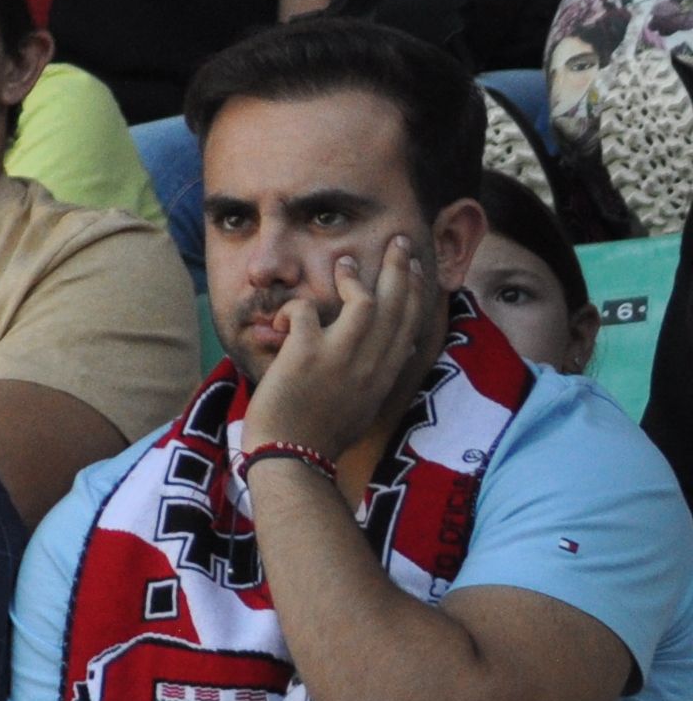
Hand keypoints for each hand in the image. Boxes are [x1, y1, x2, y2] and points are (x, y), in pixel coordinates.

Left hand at [242, 229, 439, 460]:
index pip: (411, 324)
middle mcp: (371, 364)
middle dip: (401, 268)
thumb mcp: (364, 406)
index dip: (416, 291)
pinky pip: (305, 312)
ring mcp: (341, 358)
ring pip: (364, 301)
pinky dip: (293, 308)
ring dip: (354, 276)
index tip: (416, 268)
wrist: (293, 459)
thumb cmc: (320, 437)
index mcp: (385, 376)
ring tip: (344, 260)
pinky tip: (284, 318)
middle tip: (399, 241)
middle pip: (397, 305)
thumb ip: (375, 376)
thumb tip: (390, 353)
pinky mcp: (307, 355)